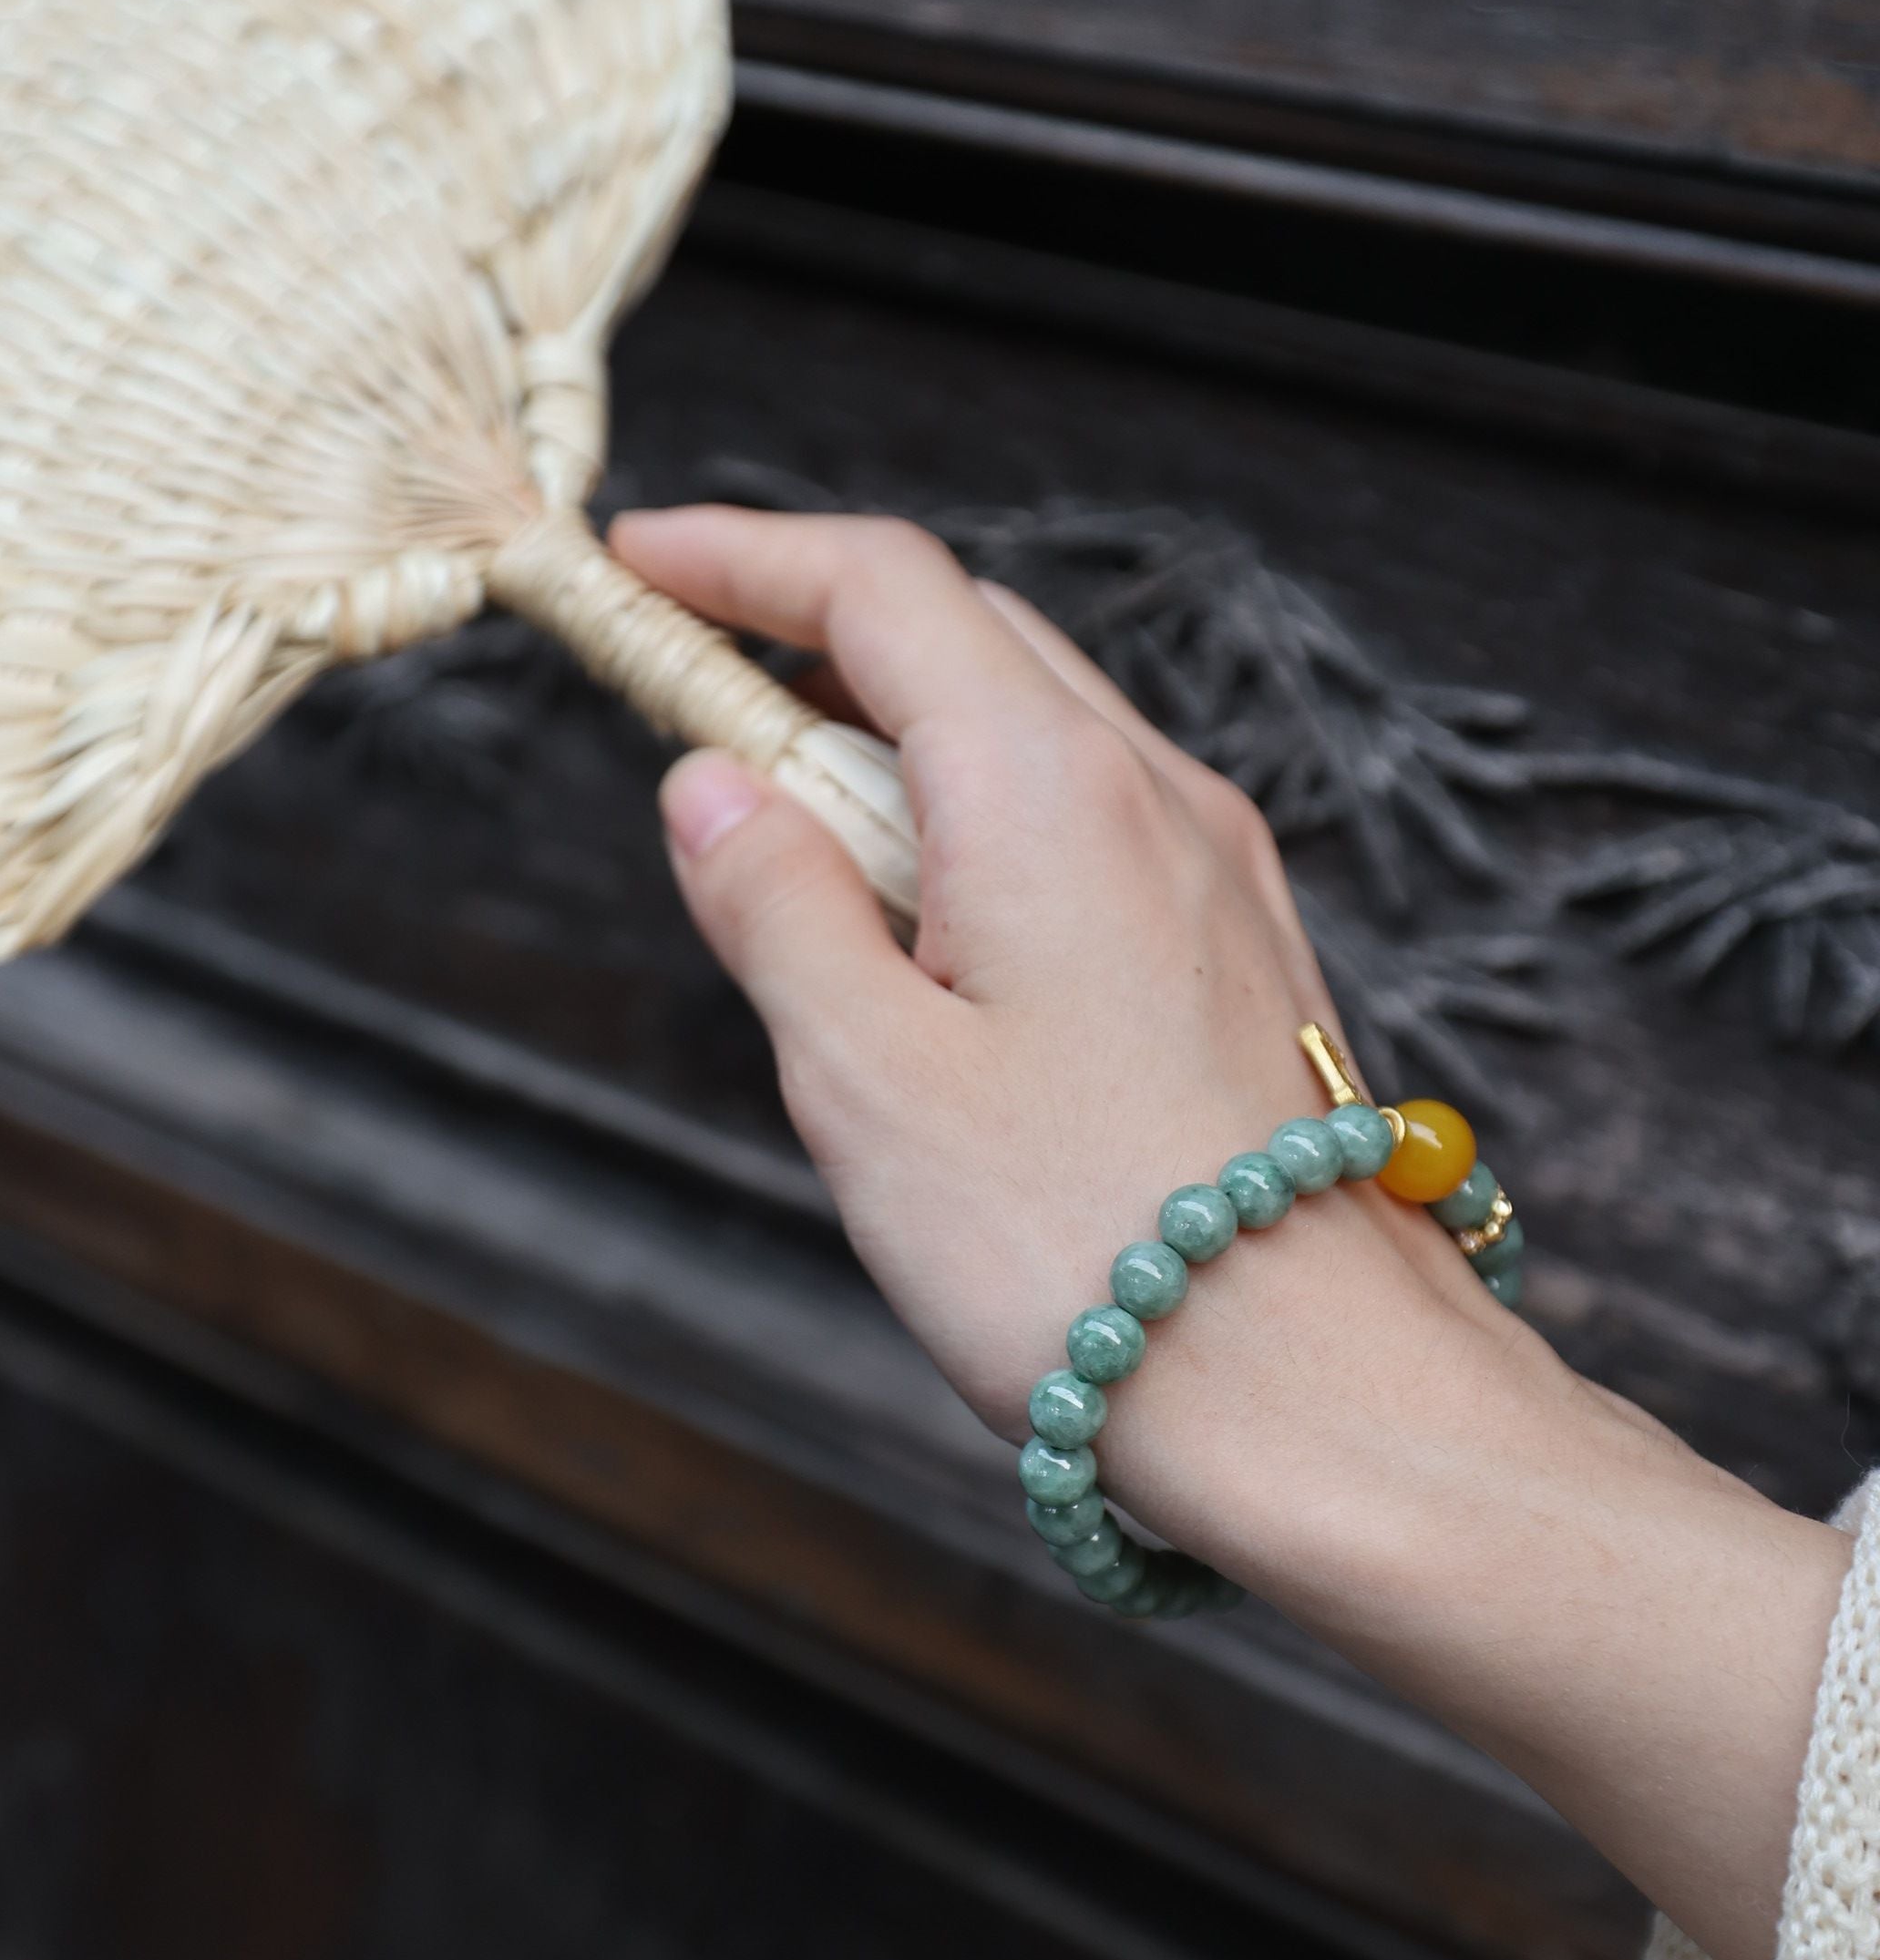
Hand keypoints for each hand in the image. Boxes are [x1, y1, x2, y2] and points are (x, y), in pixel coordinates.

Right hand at [612, 504, 1849, 1959]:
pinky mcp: (1239, 955)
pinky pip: (1089, 828)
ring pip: (1033, 734)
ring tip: (794, 867)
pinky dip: (977, 832)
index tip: (635, 566)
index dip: (744, 557)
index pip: (883, 587)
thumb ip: (777, 909)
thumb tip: (713, 785)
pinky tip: (925, 955)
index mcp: (1050, 788)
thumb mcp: (869, 1081)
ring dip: (895, 753)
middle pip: (966, 637)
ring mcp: (1216, 872)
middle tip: (686, 708)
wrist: (1325, 1402)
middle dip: (812, 643)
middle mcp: (1154, 794)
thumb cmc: (1087, 1253)